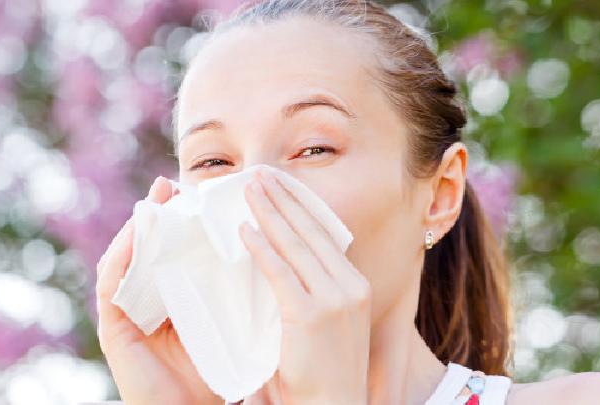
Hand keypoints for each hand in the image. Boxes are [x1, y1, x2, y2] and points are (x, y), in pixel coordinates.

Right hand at [96, 176, 222, 404]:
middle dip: (158, 215)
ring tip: (155, 199)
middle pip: (147, 251)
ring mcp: (128, 314)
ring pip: (127, 260)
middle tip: (171, 185)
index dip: (182, 223)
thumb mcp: (229, 321)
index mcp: (173, 298)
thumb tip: (265, 251)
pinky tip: (137, 233)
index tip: (199, 195)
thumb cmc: (217, 371)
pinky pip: (112, 285)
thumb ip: (235, 292)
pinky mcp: (114, 329)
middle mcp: (147, 302)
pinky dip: (122, 256)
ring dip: (138, 227)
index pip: (173, 253)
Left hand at [238, 167, 371, 404]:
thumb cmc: (324, 370)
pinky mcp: (311, 315)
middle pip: (311, 230)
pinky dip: (261, 248)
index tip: (281, 185)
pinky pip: (280, 273)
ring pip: (296, 244)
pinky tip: (244, 230)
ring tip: (249, 189)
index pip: (325, 234)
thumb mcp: (329, 321)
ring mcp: (334, 299)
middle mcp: (350, 285)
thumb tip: (284, 258)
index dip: (301, 206)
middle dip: (284, 198)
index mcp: (355, 284)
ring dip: (269, 212)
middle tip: (260, 175)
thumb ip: (314, 289)